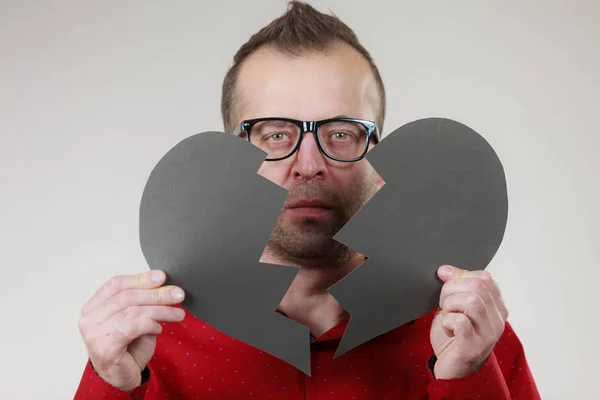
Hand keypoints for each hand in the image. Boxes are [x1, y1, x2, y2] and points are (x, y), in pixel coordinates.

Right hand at [78, 270, 185, 390]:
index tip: (162, 277)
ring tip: (177, 313)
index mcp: (94, 306)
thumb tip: (163, 284)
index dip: (141, 278)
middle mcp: (89, 318)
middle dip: (156, 294)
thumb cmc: (127, 347)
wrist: (121, 378)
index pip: (117, 284)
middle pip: (127, 297)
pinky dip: (149, 324)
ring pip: (132, 311)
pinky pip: (131, 327)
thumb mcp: (136, 319)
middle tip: (177, 294)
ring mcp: (94, 334)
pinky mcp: (104, 348)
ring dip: (160, 310)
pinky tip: (159, 328)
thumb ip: (142, 302)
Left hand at [430, 265, 508, 379]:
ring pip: (472, 301)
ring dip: (450, 305)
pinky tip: (447, 329)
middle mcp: (498, 320)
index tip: (444, 281)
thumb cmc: (454, 336)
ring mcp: (488, 334)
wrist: (453, 369)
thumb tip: (445, 270)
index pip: (484, 277)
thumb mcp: (457, 306)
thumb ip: (456, 287)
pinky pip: (460, 321)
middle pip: (477, 286)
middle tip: (444, 304)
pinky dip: (447, 321)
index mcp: (497, 307)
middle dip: (451, 289)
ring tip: (447, 316)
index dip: (460, 275)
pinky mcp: (474, 346)